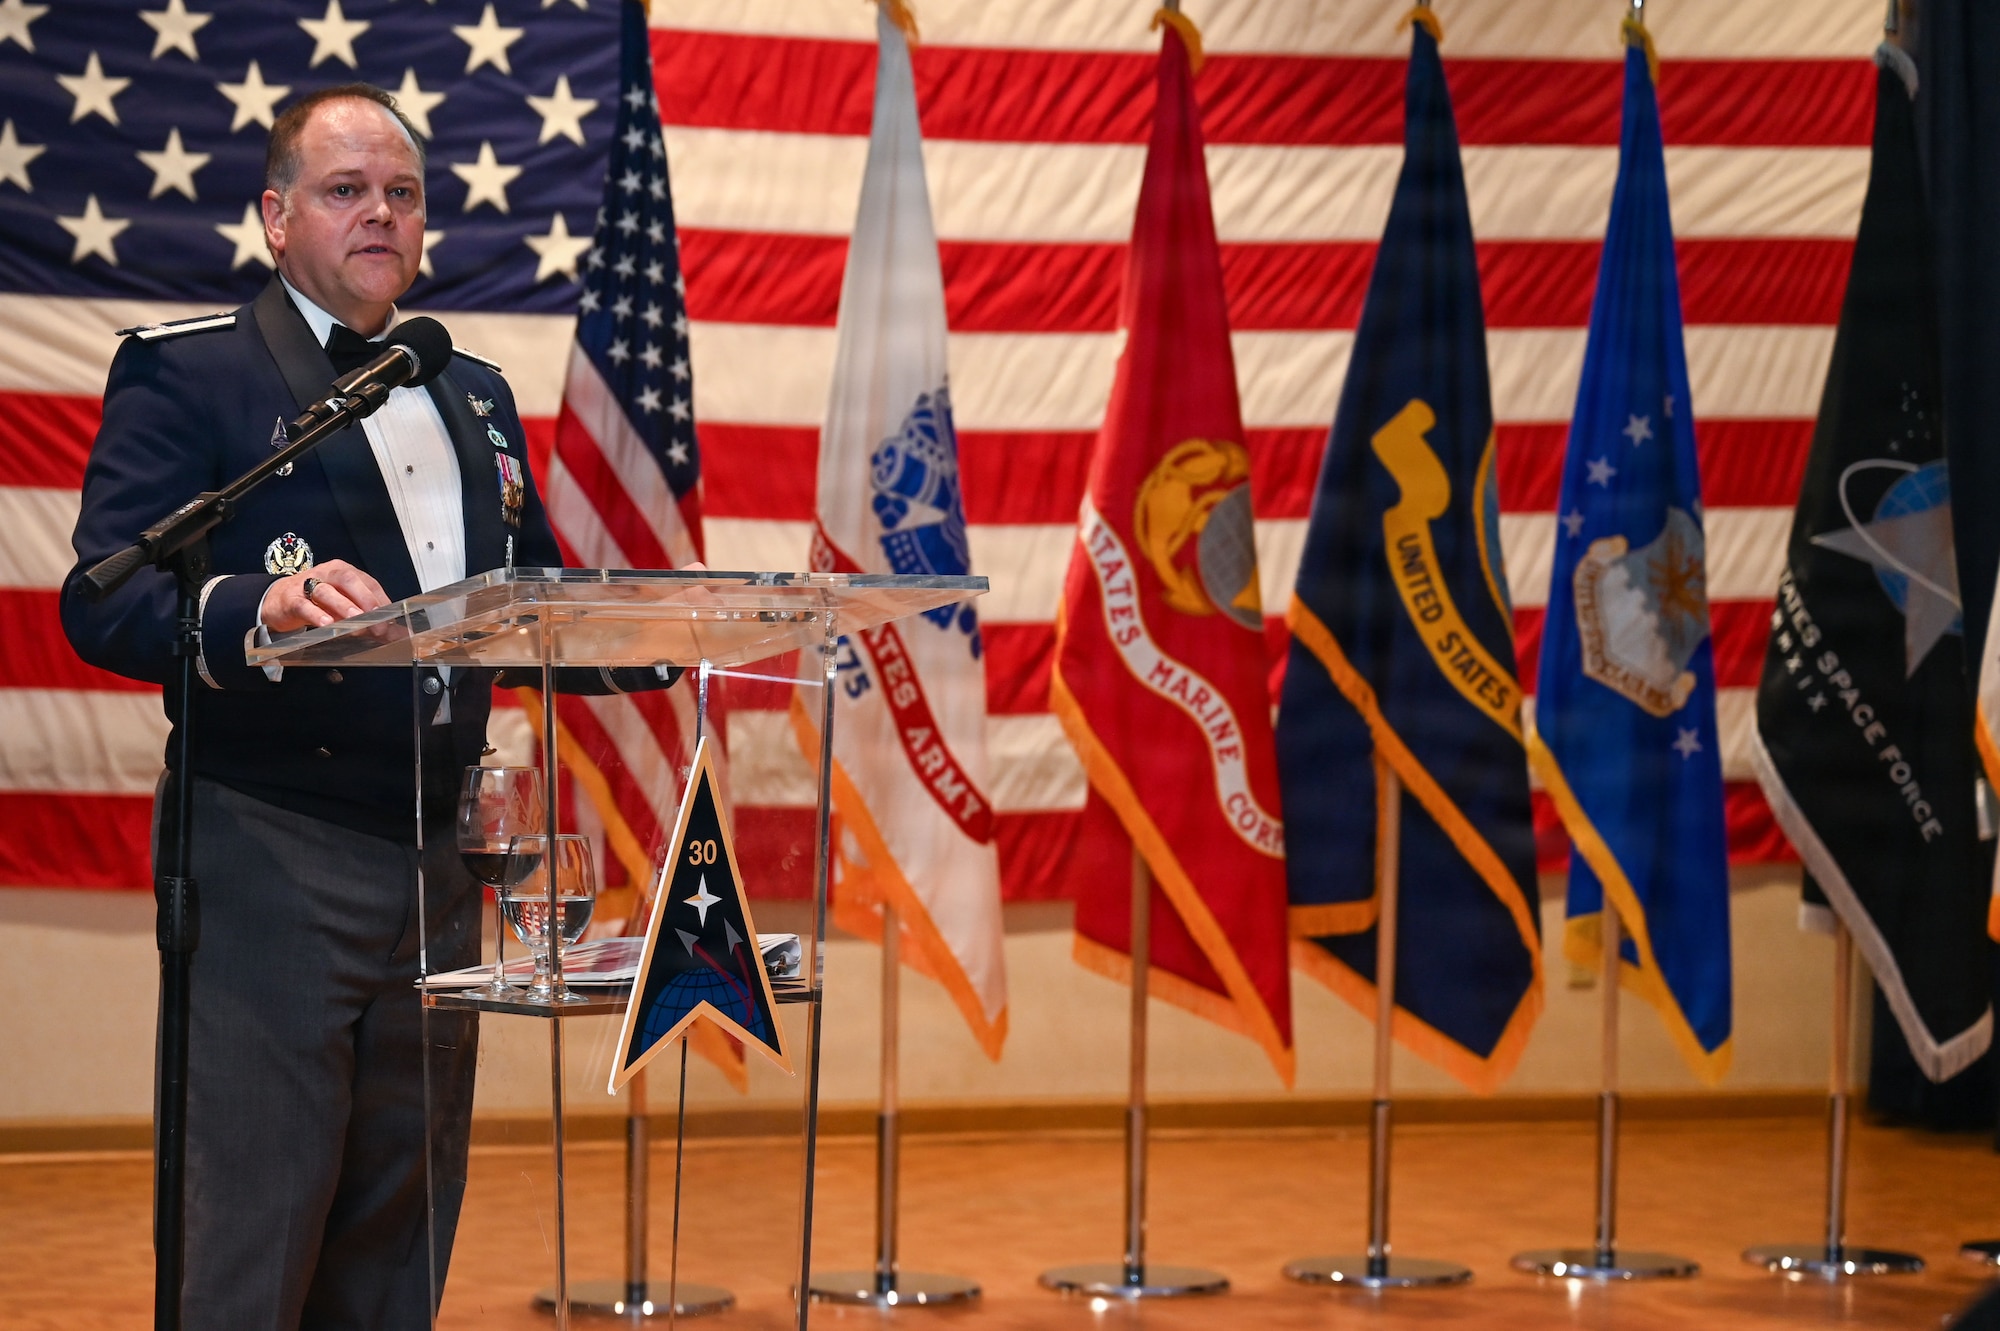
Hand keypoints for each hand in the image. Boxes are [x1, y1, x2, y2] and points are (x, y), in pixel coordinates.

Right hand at [262, 560, 388, 632]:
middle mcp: (327, 573)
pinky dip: (316, 614)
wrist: (277, 601)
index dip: (381, 599)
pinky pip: (304, 605)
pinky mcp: (291, 600)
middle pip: (348, 580)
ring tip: (355, 619)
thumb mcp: (344, 609)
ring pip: (327, 591)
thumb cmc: (318, 603)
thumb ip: (368, 619)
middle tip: (377, 622)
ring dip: (343, 606)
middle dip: (366, 600)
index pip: (368, 582)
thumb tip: (396, 634)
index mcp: (345, 572)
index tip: (391, 618)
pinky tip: (326, 623)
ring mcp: (307, 585)